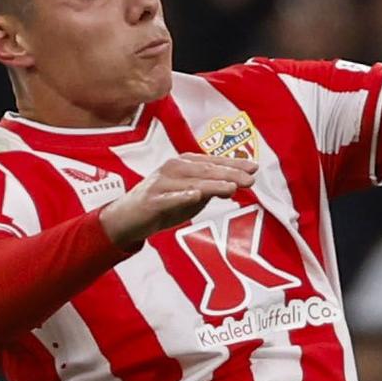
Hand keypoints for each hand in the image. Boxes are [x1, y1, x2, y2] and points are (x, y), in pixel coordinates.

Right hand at [98, 155, 256, 246]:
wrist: (127, 219)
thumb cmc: (162, 203)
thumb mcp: (190, 195)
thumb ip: (210, 188)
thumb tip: (234, 184)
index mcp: (183, 163)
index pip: (212, 162)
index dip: (233, 164)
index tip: (254, 168)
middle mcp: (172, 168)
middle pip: (205, 170)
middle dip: (229, 173)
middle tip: (250, 179)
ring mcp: (161, 183)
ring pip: (191, 182)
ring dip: (212, 184)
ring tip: (231, 187)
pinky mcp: (151, 200)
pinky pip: (169, 198)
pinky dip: (182, 196)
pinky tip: (195, 195)